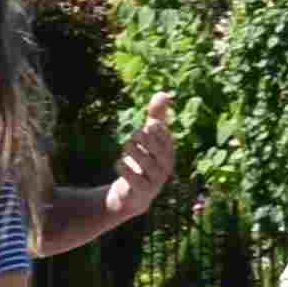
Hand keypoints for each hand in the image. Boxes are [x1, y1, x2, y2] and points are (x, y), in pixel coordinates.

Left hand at [110, 95, 180, 220]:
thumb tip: (163, 93)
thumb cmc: (143, 159)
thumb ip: (156, 115)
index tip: (150, 125)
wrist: (132, 193)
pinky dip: (125, 169)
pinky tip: (119, 162)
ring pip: (146, 164)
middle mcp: (165, 166)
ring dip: (134, 153)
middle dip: (145, 140)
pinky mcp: (143, 192)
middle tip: (135, 135)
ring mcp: (156, 181)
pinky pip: (136, 180)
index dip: (157, 130)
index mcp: (168, 151)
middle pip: (157, 150)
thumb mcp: (149, 137)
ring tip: (126, 146)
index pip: (165, 137)